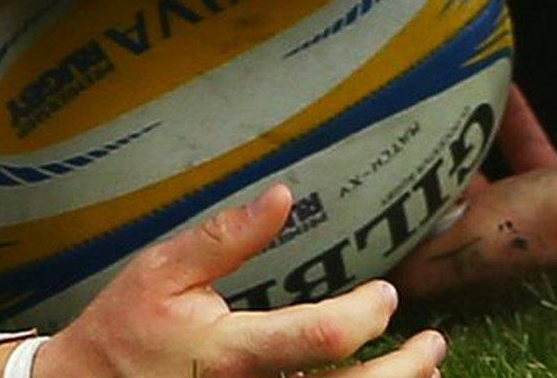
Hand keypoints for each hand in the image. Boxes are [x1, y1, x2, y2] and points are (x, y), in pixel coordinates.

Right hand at [41, 184, 447, 376]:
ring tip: (423, 372)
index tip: (385, 295)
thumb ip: (224, 237)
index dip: (367, 316)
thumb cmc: (123, 331)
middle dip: (403, 371)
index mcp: (228, 353)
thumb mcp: (161, 272)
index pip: (319, 338)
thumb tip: (283, 196)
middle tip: (433, 343)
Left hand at [388, 86, 556, 305]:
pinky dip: (514, 120)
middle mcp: (505, 246)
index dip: (403, 225)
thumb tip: (382, 271)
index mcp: (481, 268)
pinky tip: (501, 87)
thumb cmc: (550, 226)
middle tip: (400, 137)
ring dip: (469, 144)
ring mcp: (534, 215)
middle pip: (456, 210)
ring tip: (441, 109)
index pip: (430, 252)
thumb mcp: (475, 242)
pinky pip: (527, 148)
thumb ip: (429, 255)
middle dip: (431, 177)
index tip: (376, 188)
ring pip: (490, 176)